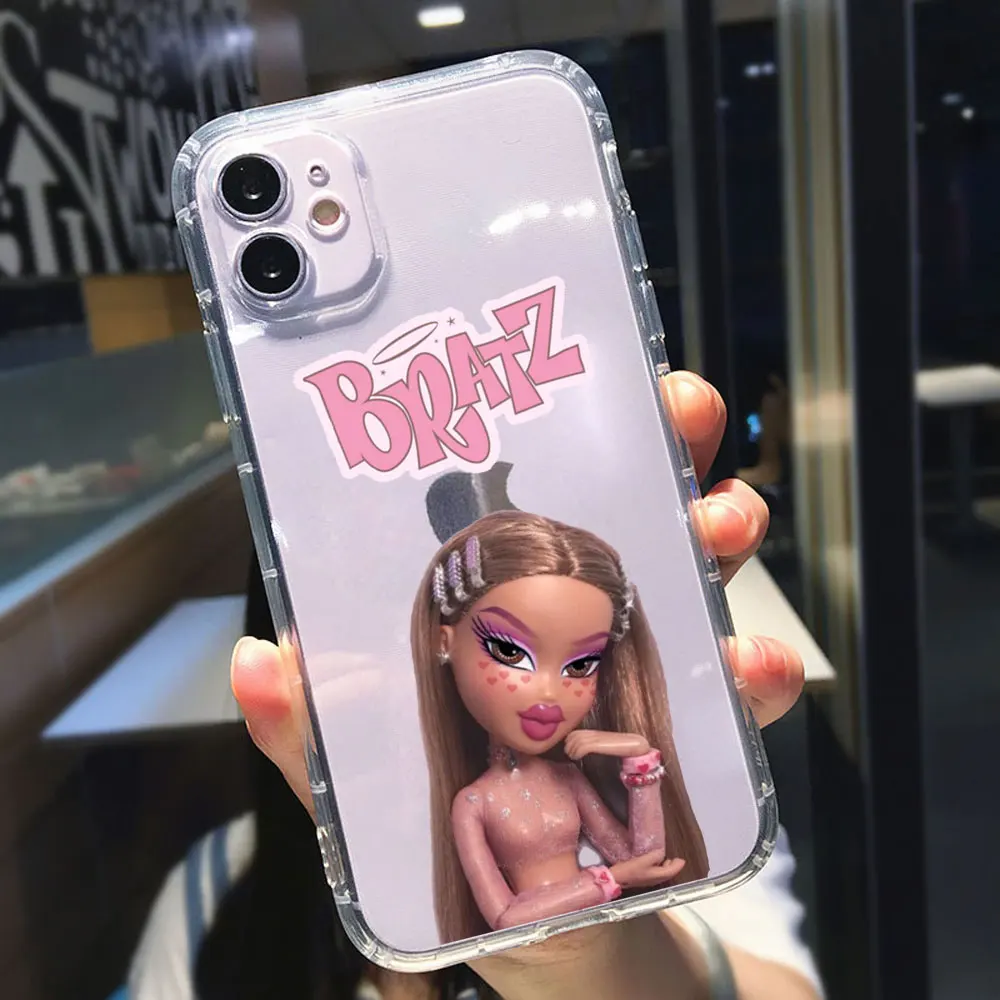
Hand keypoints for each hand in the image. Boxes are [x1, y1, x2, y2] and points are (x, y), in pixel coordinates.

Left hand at [230, 370, 803, 818]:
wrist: (553, 938)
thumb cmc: (456, 847)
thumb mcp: (367, 792)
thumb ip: (314, 737)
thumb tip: (258, 657)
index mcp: (502, 614)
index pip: (524, 506)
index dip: (542, 440)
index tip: (564, 381)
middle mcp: (580, 623)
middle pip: (626, 514)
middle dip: (661, 448)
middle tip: (679, 412)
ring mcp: (646, 669)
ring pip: (695, 575)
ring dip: (719, 531)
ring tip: (724, 521)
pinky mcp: (700, 734)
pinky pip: (739, 693)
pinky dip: (757, 671)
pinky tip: (753, 665)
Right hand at [610, 851, 685, 889]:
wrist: (617, 878)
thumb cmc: (630, 869)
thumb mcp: (644, 860)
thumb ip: (655, 855)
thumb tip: (661, 853)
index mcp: (657, 876)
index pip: (672, 871)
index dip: (678, 865)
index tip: (682, 859)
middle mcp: (655, 880)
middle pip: (668, 874)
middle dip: (673, 867)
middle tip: (676, 859)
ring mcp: (649, 880)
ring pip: (662, 874)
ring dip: (666, 868)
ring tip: (666, 860)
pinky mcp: (643, 879)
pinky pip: (656, 874)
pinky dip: (659, 868)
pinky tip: (655, 863)